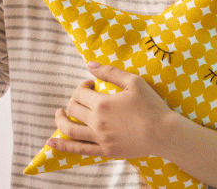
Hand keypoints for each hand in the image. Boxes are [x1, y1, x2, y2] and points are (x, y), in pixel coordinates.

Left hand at [47, 61, 180, 159]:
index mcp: (102, 103)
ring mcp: (100, 138)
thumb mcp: (134, 82)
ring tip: (59, 113)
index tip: (92, 84)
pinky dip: (62, 146)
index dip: (83, 85)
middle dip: (75, 99)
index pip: (81, 92)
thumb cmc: (152, 106)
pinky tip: (50, 142)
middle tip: (83, 97)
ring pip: (70, 129)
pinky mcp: (105, 150)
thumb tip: (88, 64)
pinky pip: (79, 149)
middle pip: (73, 108)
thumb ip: (110, 72)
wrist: (166, 133)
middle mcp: (97, 121)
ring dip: (60, 120)